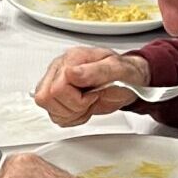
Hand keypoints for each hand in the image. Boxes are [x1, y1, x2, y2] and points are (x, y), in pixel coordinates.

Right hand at [33, 47, 151, 126]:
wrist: (130, 81)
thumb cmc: (125, 73)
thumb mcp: (117, 70)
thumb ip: (95, 71)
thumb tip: (71, 73)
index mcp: (72, 59)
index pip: (57, 87)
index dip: (77, 98)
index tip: (94, 94)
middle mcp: (60, 69)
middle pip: (46, 98)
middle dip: (73, 106)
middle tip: (90, 99)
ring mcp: (56, 82)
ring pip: (48, 108)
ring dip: (72, 113)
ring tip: (87, 103)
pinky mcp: (58, 96)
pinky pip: (55, 115)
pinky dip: (71, 118)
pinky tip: (83, 107)